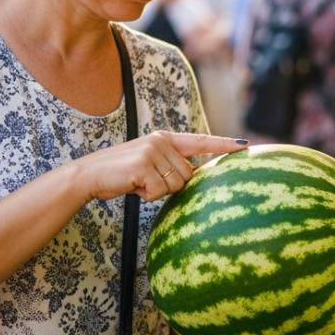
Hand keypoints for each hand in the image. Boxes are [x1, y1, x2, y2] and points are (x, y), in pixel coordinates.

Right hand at [75, 131, 246, 201]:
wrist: (89, 175)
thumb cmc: (122, 174)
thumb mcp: (148, 165)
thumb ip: (170, 165)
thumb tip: (193, 176)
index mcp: (165, 138)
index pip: (200, 141)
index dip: (224, 145)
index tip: (245, 146)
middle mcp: (161, 140)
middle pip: (189, 175)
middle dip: (171, 185)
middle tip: (147, 182)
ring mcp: (153, 150)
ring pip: (177, 184)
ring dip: (158, 191)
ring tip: (139, 183)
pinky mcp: (144, 164)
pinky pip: (161, 190)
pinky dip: (148, 195)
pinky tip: (133, 186)